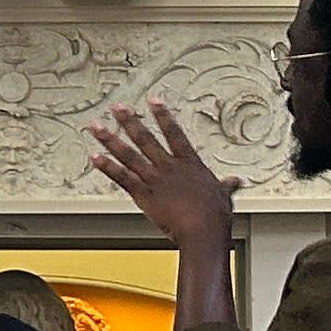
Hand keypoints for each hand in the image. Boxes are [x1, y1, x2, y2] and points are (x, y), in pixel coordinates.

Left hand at [87, 100, 237, 251]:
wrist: (202, 229)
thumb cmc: (215, 216)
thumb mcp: (224, 196)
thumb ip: (226, 186)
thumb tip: (235, 182)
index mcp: (188, 164)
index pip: (174, 133)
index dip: (163, 115)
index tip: (154, 101)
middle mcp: (168, 166)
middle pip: (145, 138)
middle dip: (129, 121)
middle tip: (117, 108)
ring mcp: (154, 179)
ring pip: (128, 154)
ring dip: (111, 139)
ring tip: (97, 127)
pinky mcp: (143, 194)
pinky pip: (121, 178)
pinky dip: (107, 167)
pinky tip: (95, 157)